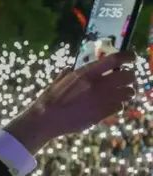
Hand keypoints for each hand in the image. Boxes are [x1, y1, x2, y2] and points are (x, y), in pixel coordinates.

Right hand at [4, 51, 135, 153]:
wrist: (45, 119)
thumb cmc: (49, 99)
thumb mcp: (59, 81)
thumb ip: (69, 73)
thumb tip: (72, 69)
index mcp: (86, 73)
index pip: (115, 59)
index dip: (128, 56)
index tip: (131, 58)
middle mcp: (97, 85)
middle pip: (128, 76)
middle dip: (129, 77)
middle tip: (126, 79)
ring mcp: (101, 100)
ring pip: (128, 93)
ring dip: (126, 92)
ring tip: (121, 93)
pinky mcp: (101, 114)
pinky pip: (119, 107)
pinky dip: (117, 105)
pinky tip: (110, 105)